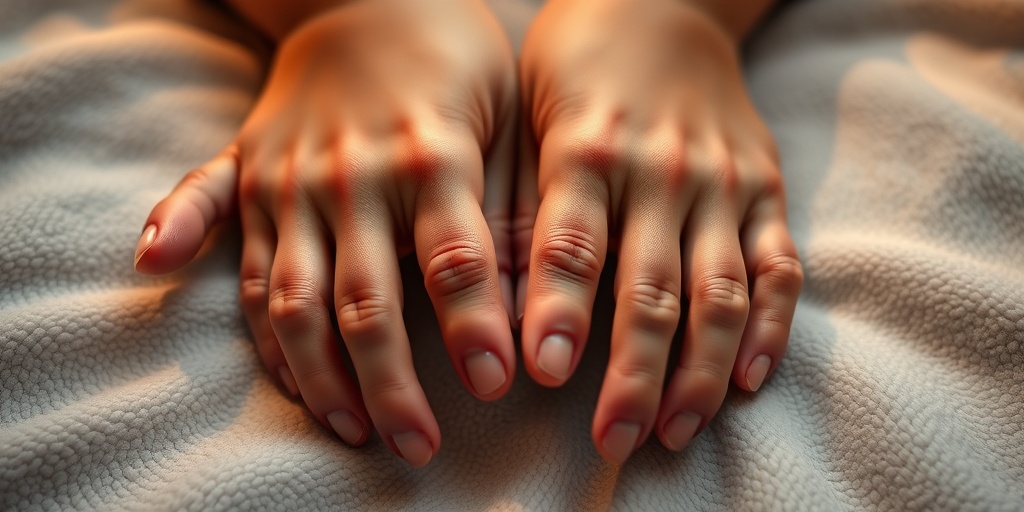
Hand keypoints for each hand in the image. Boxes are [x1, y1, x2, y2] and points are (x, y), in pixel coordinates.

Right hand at [134, 0, 517, 467]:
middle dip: (390, 384)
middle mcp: (352, 173)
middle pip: (361, 301)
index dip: (474, 328)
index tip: (495, 385)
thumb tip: (536, 298)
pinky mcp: (249, 165)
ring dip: (312, 370)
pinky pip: (208, 209)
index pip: (454, 260)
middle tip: (417, 445)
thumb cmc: (458, 64)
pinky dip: (179, 236)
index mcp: (431, 156)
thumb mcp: (506, 121)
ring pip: (286, 291)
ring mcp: (290, 173)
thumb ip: (511, 208)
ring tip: (346, 426)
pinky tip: (154, 273)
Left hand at [515, 0, 802, 463]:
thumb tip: (485, 299)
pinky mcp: (766, 186)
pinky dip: (769, 326)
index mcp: (588, 146)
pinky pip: (778, 266)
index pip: (571, 244)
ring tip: (675, 430)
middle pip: (651, 288)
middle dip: (634, 373)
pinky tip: (748, 378)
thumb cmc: (575, 65)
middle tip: (614, 439)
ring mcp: (723, 180)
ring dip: (698, 371)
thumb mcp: (528, 114)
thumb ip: (517, 202)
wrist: (665, 2)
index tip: (543, 375)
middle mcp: (661, 169)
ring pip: (718, 291)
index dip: (559, 312)